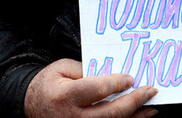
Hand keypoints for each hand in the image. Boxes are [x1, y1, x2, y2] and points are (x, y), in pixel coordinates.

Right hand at [24, 58, 157, 117]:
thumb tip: (115, 75)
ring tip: (151, 107)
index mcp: (65, 96)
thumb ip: (87, 70)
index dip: (117, 83)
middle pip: (110, 113)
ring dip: (135, 116)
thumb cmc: (49, 84)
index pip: (97, 90)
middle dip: (134, 101)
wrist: (30, 105)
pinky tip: (138, 116)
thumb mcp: (63, 68)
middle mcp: (73, 117)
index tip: (131, 78)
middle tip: (150, 90)